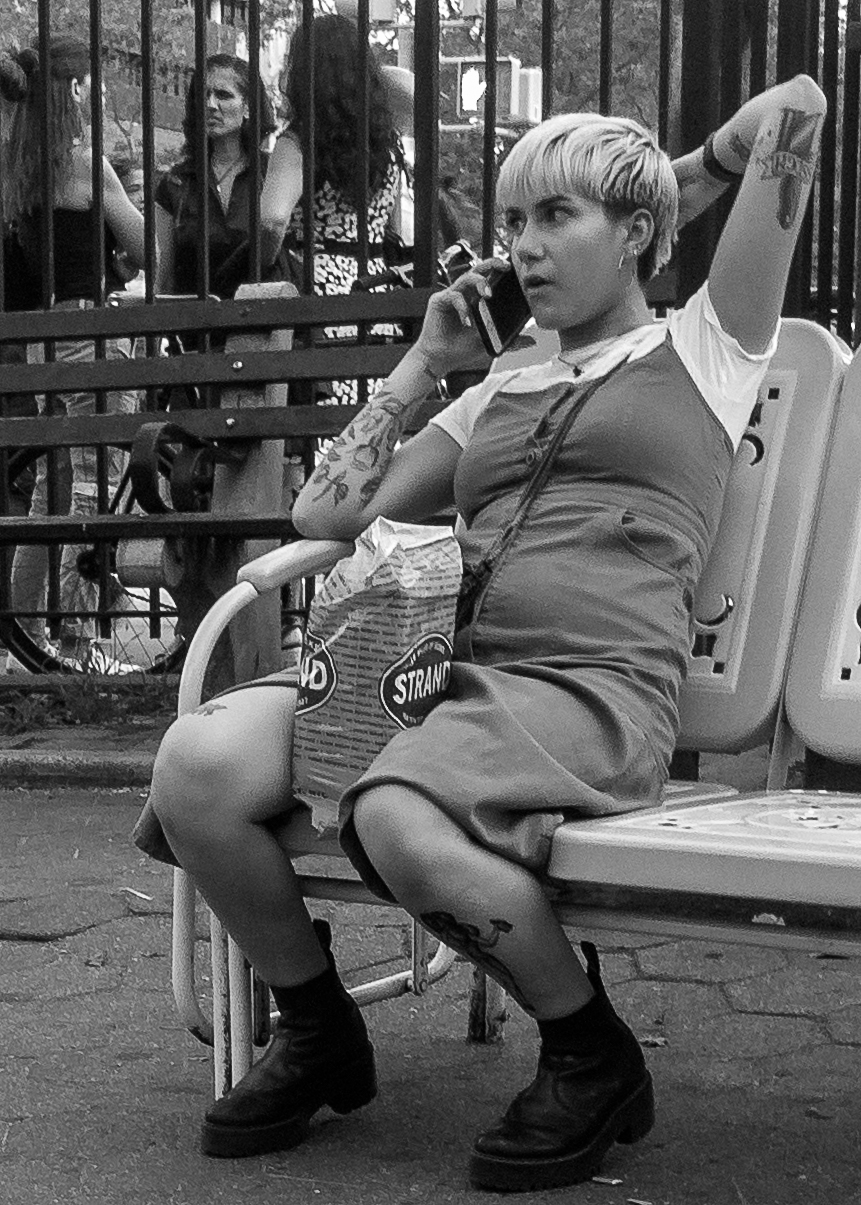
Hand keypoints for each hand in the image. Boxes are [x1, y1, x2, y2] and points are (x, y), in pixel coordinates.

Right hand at [414, 256, 508, 375]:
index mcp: (477, 299)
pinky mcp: (439, 301)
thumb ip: (511, 341)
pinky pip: (453, 296)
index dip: (501, 270)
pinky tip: (467, 322)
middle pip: (479, 269)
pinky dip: (463, 307)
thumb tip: (533, 341)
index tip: (516, 269)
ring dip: (479, 282)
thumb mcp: (492, 343)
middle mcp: (465, 293)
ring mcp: (451, 295)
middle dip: (492, 264)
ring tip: (488, 294)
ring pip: (466, 278)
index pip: (490, 278)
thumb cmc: (463, 349)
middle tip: (505, 267)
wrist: (441, 360)